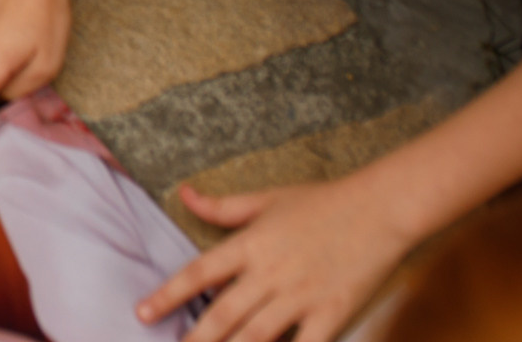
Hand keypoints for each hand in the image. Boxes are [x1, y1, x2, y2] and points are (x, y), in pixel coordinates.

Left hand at [139, 178, 412, 341]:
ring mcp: (301, 296)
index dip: (168, 295)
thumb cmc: (322, 202)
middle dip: (195, 338)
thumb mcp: (267, 198)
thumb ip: (222, 206)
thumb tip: (183, 193)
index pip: (198, 272)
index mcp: (250, 245)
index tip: (142, 313)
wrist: (379, 208)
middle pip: (223, 313)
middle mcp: (270, 273)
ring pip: (256, 335)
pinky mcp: (332, 313)